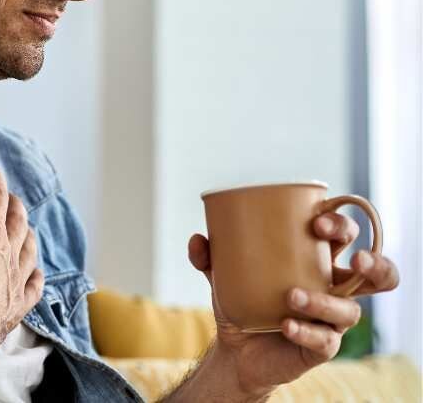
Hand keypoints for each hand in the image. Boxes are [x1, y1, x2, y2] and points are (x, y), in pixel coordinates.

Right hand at [0, 145, 43, 348]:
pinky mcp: (17, 304)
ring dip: (29, 239)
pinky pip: (33, 289)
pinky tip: (37, 276)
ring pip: (28, 252)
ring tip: (29, 232)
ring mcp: (16, 277)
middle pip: (17, 222)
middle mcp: (8, 249)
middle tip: (14, 200)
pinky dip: (36, 280)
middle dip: (15, 208)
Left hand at [187, 212, 399, 393]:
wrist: (235, 350)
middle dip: (374, 264)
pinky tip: (286, 325)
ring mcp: (331, 320)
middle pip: (375, 274)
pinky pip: (325, 340)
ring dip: (325, 301)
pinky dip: (306, 331)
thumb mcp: (223, 276)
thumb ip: (210, 257)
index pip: (345, 236)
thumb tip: (198, 240)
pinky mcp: (322, 347)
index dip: (341, 225)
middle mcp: (333, 289)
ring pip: (350, 310)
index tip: (316, 222)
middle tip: (354, 259)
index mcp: (317, 262)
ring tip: (292, 295)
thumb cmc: (243, 302)